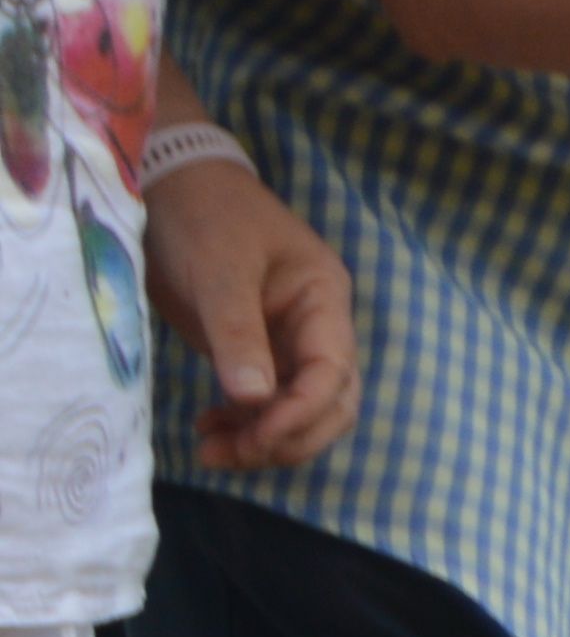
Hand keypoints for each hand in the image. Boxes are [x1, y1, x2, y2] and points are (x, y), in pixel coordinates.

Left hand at [138, 154, 354, 465]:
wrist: (170, 183)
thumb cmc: (203, 214)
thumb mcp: (219, 268)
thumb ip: (237, 332)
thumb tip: (252, 399)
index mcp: (324, 301)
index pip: (333, 374)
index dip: (301, 412)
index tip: (258, 434)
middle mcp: (318, 329)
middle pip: (329, 406)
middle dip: (287, 438)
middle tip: (232, 454)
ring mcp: (290, 343)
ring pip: (300, 413)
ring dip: (263, 440)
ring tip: (213, 451)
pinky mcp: (258, 352)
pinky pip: (267, 404)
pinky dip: (243, 424)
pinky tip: (211, 430)